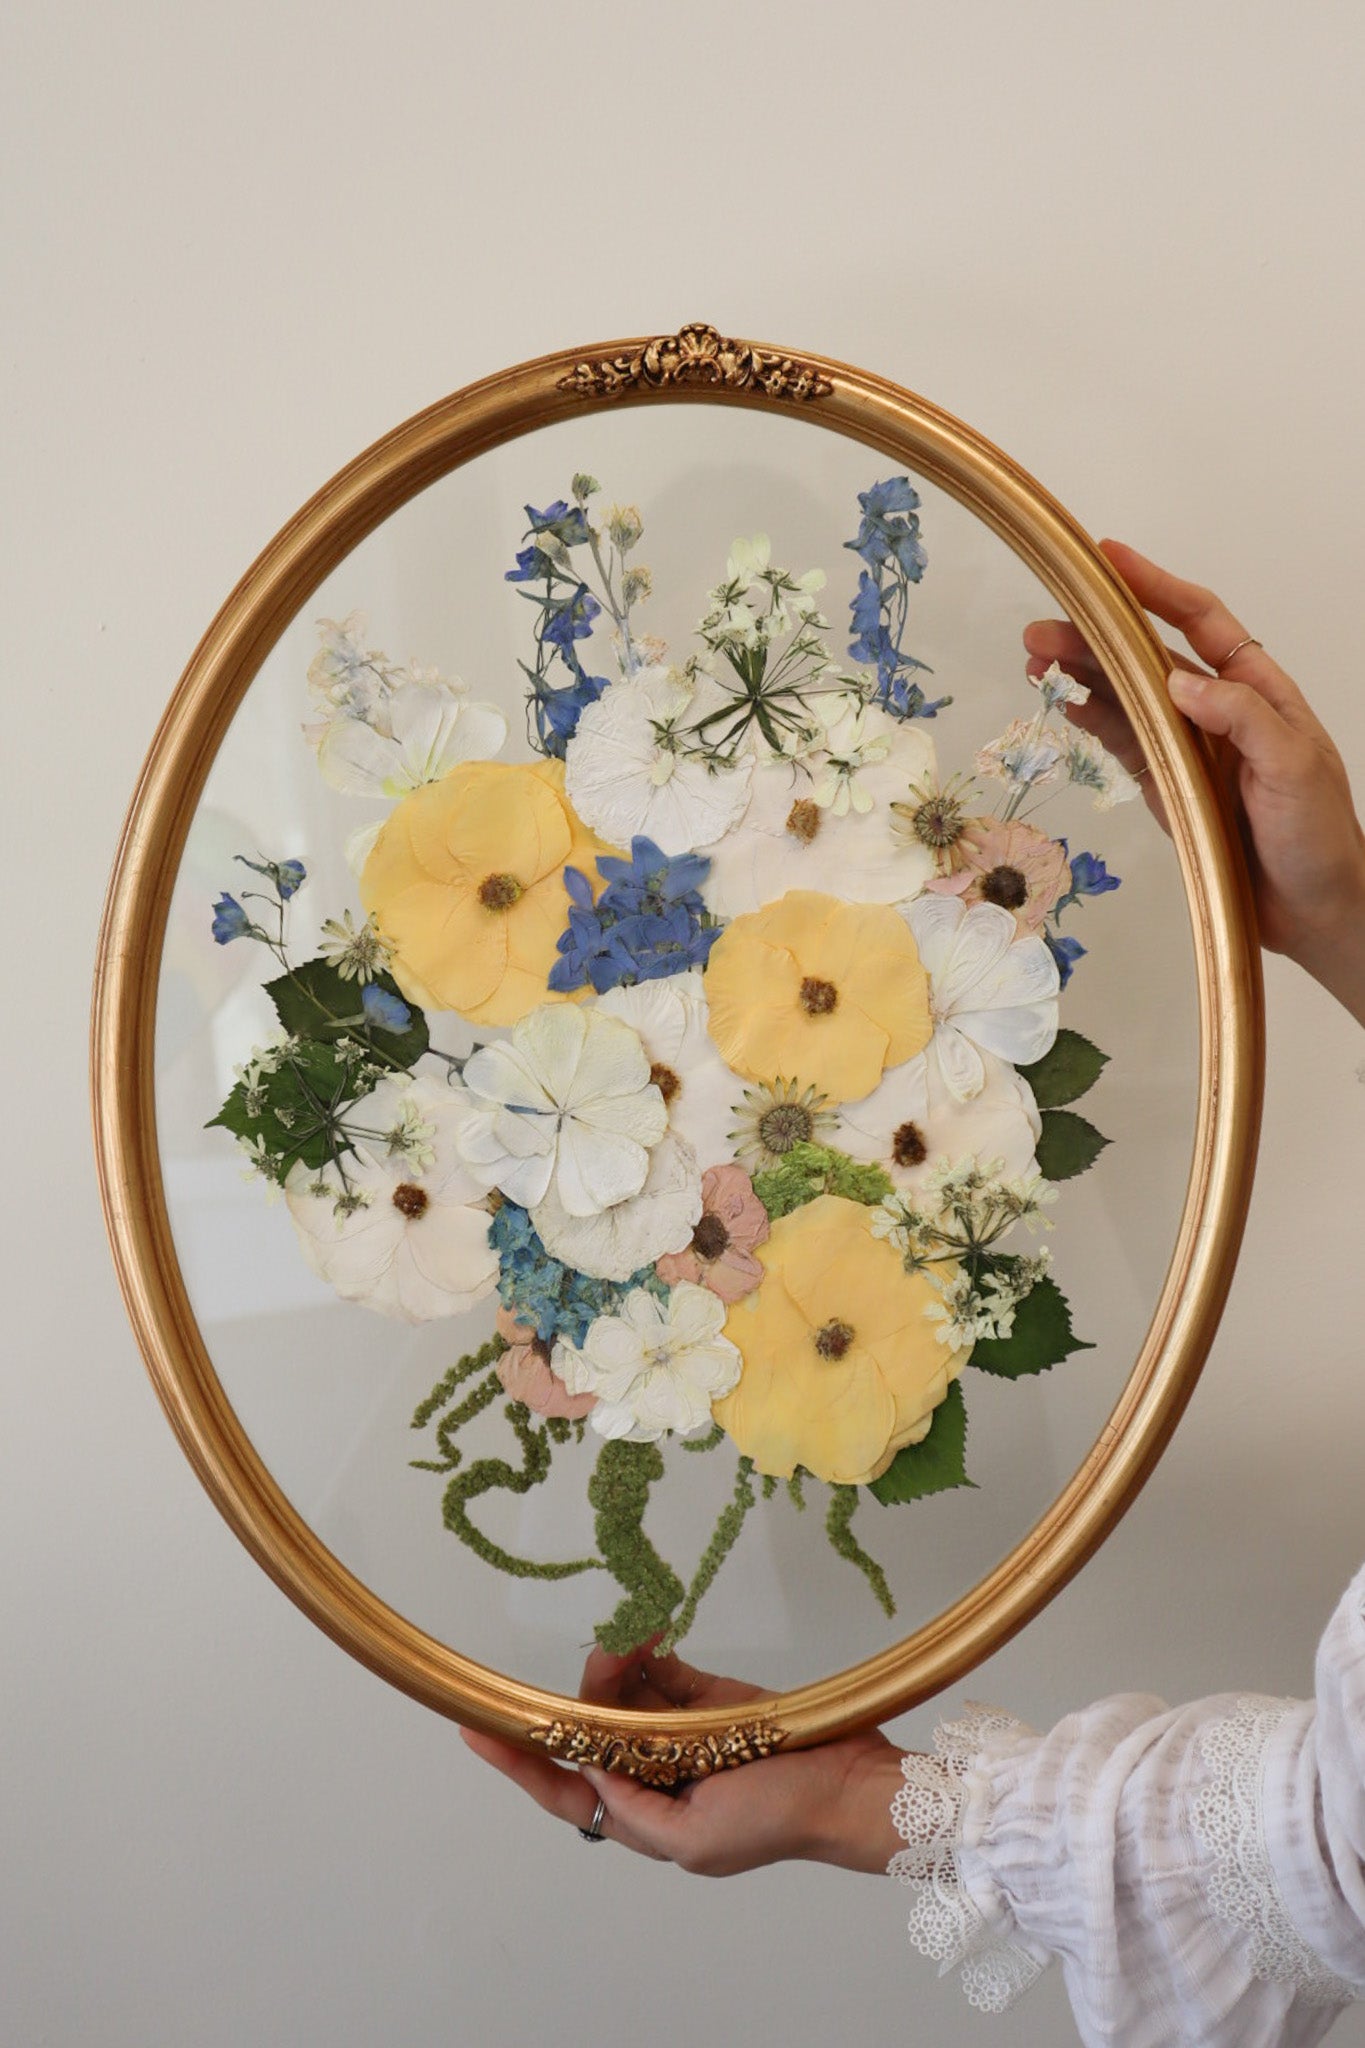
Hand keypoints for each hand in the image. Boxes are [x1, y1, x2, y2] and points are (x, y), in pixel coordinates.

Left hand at [461, 1642, 905, 1876]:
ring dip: (617, 1668)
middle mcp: (655, 1775)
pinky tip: (647, 1638)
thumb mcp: (696, 1838)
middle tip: (604, 1659)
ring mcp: (682, 1734)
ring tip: (630, 1641)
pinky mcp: (710, 1699)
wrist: (851, 1781)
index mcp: (647, 1818)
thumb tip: (592, 1771)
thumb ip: (637, 1809)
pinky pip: (663, 1674)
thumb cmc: (778, 1818)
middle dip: (589, 1695)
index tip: (477, 1729)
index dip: (522, 1761)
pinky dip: (648, 1654)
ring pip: (625, 1697)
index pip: (568, 1789)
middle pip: (595, 1731)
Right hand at [1023, 540, 1364, 1022]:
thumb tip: (1177, 680)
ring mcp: (1186, 748)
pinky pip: (1121, 743)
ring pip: (1124, 698)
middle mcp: (1215, 709)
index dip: (1155, 587)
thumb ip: (1241, 717)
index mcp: (1255, 689)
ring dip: (1081, 675)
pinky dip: (1091, 721)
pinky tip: (1062, 704)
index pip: (1200, 621)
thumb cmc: (1319, 835)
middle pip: (1145, 657)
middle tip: (1041, 629)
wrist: (1312, 911)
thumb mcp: (1295, 766)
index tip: (1110, 560)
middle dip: (1094, 636)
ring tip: (1034, 661)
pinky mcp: (1164, 786)